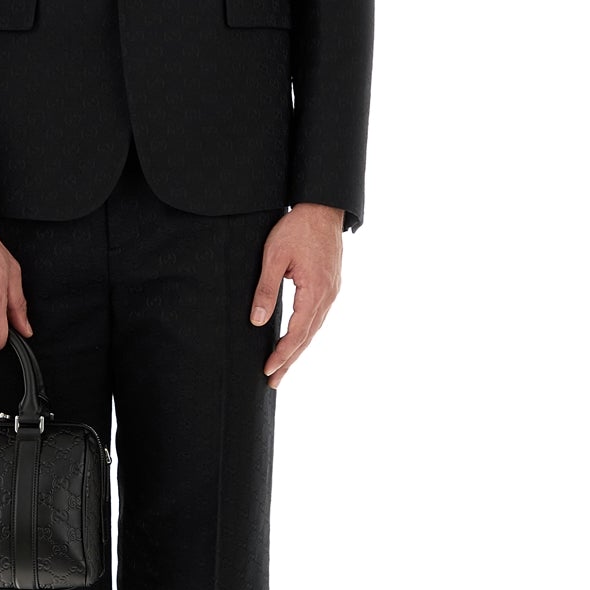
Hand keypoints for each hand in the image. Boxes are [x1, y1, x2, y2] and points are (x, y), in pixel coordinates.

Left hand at [250, 202, 343, 386]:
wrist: (322, 207)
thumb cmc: (296, 228)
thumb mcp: (274, 257)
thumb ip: (265, 289)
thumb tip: (257, 321)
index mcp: (315, 290)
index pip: (298, 332)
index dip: (282, 354)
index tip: (267, 370)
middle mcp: (328, 295)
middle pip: (308, 337)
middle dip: (290, 361)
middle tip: (273, 382)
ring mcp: (332, 291)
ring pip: (314, 329)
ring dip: (298, 350)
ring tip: (282, 369)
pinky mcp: (330, 285)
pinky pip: (318, 317)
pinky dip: (306, 334)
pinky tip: (297, 341)